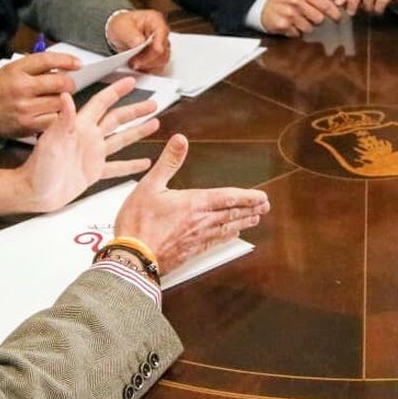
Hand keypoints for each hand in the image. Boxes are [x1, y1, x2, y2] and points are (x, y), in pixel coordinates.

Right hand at [0, 50, 81, 137]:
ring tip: (56, 99)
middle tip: (66, 85)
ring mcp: (25, 107)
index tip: (77, 64)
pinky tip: (52, 111)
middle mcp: (21, 88)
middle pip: (60, 82)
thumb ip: (37, 66)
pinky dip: (57, 115)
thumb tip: (65, 65)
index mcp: (17, 70)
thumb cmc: (1, 89)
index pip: (48, 60)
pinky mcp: (29, 124)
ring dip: (64, 100)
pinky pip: (55, 118)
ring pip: (60, 102)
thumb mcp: (13, 69)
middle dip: (68, 83)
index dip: (67, 60)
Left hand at [0, 77, 159, 216]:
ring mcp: (92, 155)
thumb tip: (65, 96)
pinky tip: (144, 163)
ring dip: (138, 131)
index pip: (102, 103)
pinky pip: (118, 167)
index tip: (130, 81)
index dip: (116, 91)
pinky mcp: (93, 172)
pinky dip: (132, 165)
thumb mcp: (50, 141)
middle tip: (153, 103)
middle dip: (135, 110)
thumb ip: (62, 119)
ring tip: (154, 124)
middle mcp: (88, 138)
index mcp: (79, 127)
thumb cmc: (37, 168)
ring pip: (121, 139)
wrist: (34, 193)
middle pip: (117, 119)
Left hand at [108, 9, 170, 72]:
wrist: (119, 31)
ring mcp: (161, 45)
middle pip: (163, 51)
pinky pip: (158, 66)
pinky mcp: (158, 56)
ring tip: (133, 62)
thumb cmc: (122, 25)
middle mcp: (162, 33)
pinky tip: (137, 64)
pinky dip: (147, 68)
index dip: (154, 48)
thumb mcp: (121, 27)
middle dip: (147, 60)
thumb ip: (131, 35)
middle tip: (133, 62)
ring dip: (147, 65)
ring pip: (162, 61)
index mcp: (156, 21)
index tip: (141, 57)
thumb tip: (139, 44)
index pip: (162, 35)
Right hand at [114, 134, 270, 270]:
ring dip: (242, 223)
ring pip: (226, 229)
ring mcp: (197, 239)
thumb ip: (168, 162)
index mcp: (194, 204)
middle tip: (264, 207)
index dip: (247, 197)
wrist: (132, 258)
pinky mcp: (190, 252)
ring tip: (253, 220)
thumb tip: (180, 141)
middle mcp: (201, 222)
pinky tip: (229, 237)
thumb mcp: (149, 185)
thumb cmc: (138, 224)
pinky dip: (226, 237)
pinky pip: (215, 242)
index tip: (261, 196)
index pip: (228, 198)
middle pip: (232, 214)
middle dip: (250, 209)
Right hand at [261, 0, 345, 37]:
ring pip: (309, 28)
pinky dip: (295, 32)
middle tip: (310, 18)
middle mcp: (296, 2)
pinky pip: (297, 34)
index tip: (338, 19)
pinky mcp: (283, 25)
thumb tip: (332, 2)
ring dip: (305, 27)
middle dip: (316, 21)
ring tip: (297, 21)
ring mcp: (289, 14)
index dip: (334, 13)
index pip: (324, 5)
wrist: (265, 6)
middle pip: (319, 19)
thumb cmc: (286, 0)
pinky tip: (290, 25)